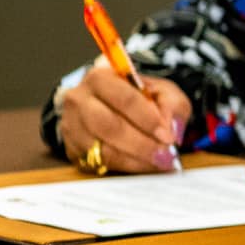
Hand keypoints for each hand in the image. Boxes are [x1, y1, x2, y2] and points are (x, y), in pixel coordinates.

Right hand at [59, 58, 190, 173]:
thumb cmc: (139, 97)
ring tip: (159, 162)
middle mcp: (79, 99)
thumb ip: (172, 105)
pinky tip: (144, 165)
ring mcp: (72, 125)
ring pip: (102, 148)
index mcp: (101, 78)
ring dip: (135, 158)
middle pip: (109, 126)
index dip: (148, 120)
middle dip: (142, 144)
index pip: (125, 99)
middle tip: (165, 154)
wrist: (114, 107)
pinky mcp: (72, 147)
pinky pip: (99, 161)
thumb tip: (171, 127)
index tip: (168, 136)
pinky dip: (126, 166)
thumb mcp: (162, 92)